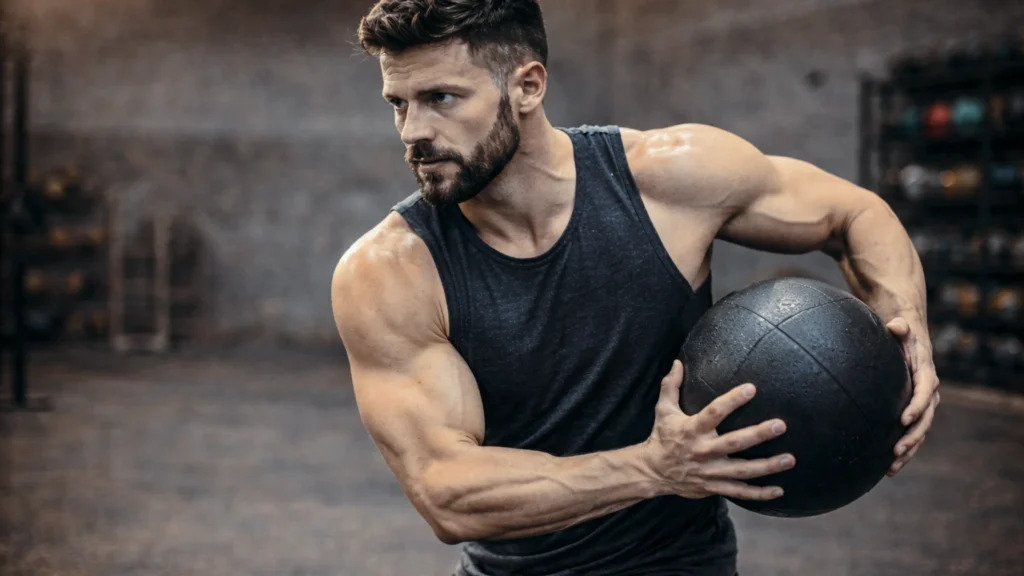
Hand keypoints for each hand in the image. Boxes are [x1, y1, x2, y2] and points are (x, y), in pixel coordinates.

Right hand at [640, 360, 794, 500]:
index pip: (714, 413)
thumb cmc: (662, 437)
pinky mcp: (714, 487)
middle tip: (781, 425)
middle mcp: (703, 451)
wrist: (652, 471)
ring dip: (767, 466)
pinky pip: (739, 492)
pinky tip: (779, 490)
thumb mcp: (663, 410)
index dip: (732, 400)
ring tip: (790, 458)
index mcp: (692, 430)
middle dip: (758, 435)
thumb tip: (678, 362)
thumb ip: (671, 385)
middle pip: (734, 443)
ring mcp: (710, 472)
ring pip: (742, 470)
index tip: (752, 388)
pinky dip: (759, 494)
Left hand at [886, 317, 939, 476]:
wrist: (909, 343)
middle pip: (925, 419)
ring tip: (892, 465)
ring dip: (908, 450)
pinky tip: (888, 469)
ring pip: (919, 433)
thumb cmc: (902, 337)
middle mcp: (929, 394)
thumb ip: (900, 328)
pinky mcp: (913, 416)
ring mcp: (922, 407)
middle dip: (912, 436)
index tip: (904, 418)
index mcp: (926, 375)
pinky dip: (903, 452)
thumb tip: (895, 325)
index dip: (917, 406)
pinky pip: (911, 436)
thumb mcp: (902, 330)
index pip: (925, 393)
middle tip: (896, 448)